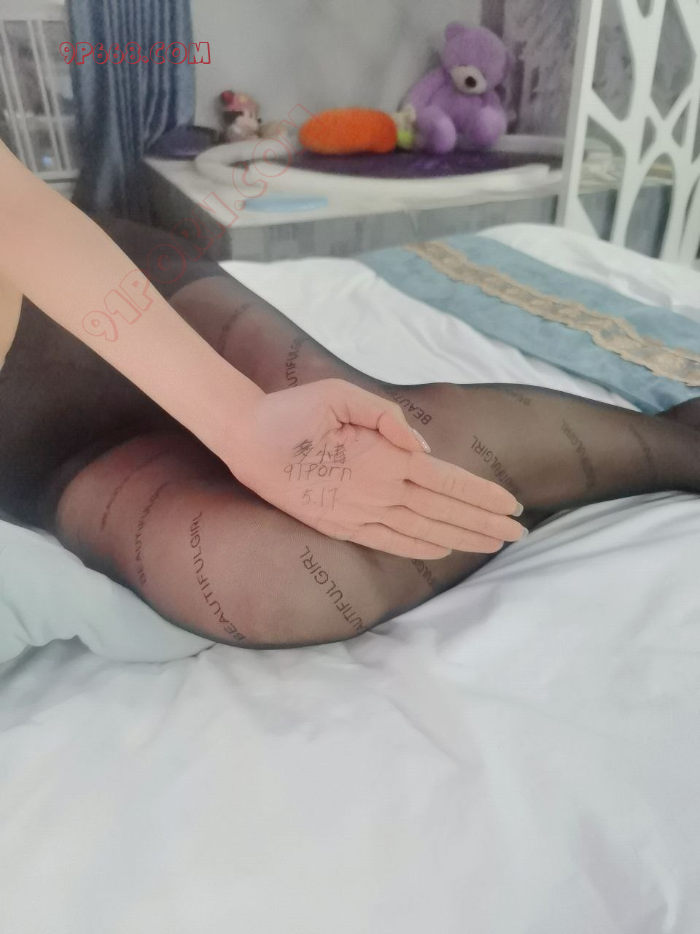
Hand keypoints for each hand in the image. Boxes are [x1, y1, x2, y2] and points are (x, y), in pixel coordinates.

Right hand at [227, 379, 524, 558]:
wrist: (245, 440)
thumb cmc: (293, 411)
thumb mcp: (341, 395)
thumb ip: (387, 418)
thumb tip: (422, 447)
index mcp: (381, 460)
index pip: (446, 482)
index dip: (482, 496)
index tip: (513, 507)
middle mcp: (376, 494)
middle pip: (443, 513)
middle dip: (484, 524)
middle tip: (519, 534)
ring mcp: (358, 515)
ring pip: (422, 531)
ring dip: (461, 539)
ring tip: (492, 545)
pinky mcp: (340, 526)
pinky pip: (388, 543)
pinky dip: (420, 547)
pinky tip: (443, 549)